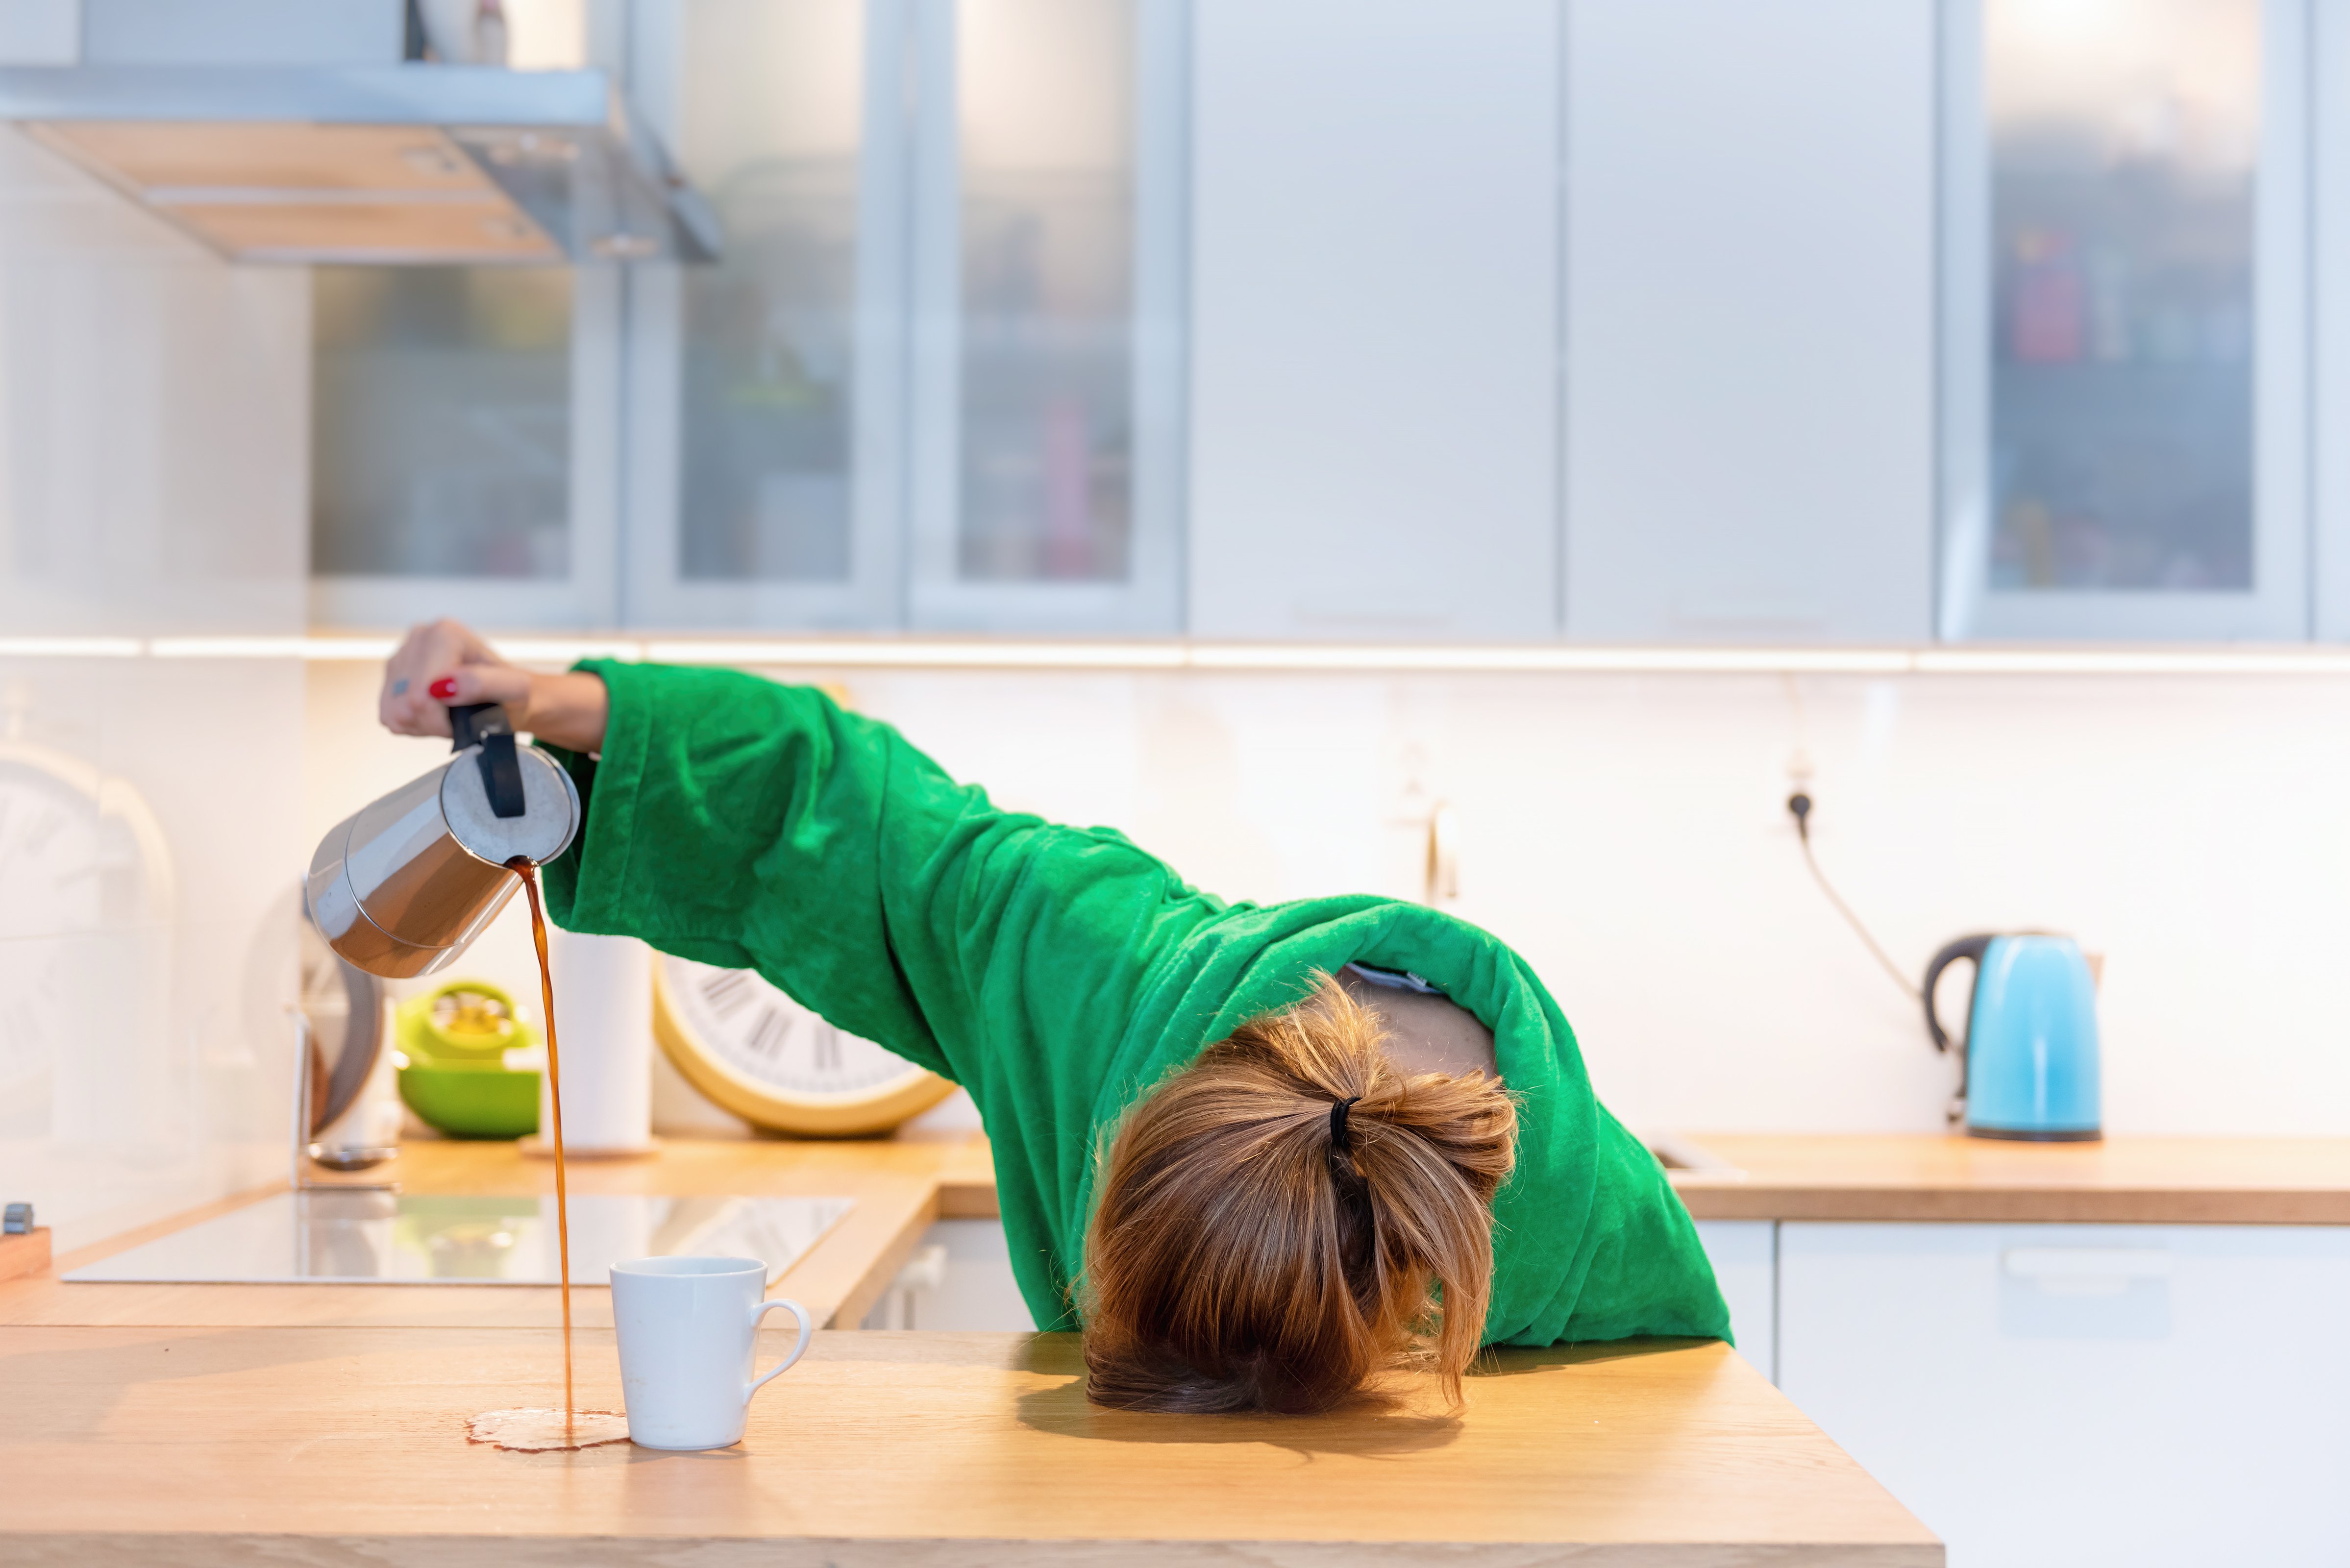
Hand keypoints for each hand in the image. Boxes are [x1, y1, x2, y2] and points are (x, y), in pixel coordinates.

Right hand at [378, 619, 610, 751]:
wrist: (509, 698)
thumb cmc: (512, 692)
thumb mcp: (514, 689)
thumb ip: (484, 684)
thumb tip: (447, 685)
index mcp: (445, 634)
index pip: (422, 694)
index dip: (442, 719)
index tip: (464, 718)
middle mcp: (419, 638)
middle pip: (405, 704)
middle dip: (433, 723)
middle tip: (458, 718)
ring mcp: (402, 656)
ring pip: (393, 712)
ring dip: (422, 724)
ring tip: (448, 715)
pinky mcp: (391, 676)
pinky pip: (387, 715)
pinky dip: (412, 723)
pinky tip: (434, 714)